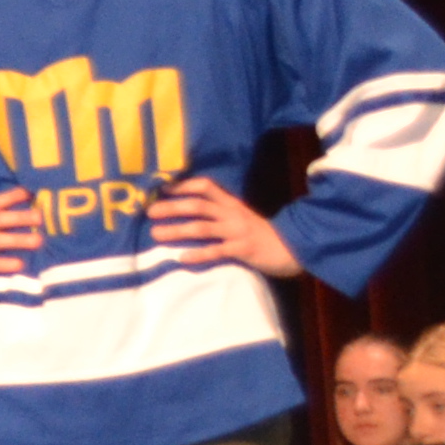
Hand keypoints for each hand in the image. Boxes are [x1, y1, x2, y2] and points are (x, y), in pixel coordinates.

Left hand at [150, 174, 302, 277]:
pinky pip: (217, 251)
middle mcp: (232, 214)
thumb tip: (189, 211)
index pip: (206, 186)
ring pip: (202, 228)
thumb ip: (220, 212)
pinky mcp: (243, 249)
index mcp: (232, 204)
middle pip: (198, 206)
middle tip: (149, 211)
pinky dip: (199, 254)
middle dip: (173, 207)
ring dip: (177, 230)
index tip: (161, 187)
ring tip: (156, 234)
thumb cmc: (262, 234)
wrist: (295, 248)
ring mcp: (238, 231)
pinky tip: (182, 259)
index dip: (183, 185)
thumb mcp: (241, 217)